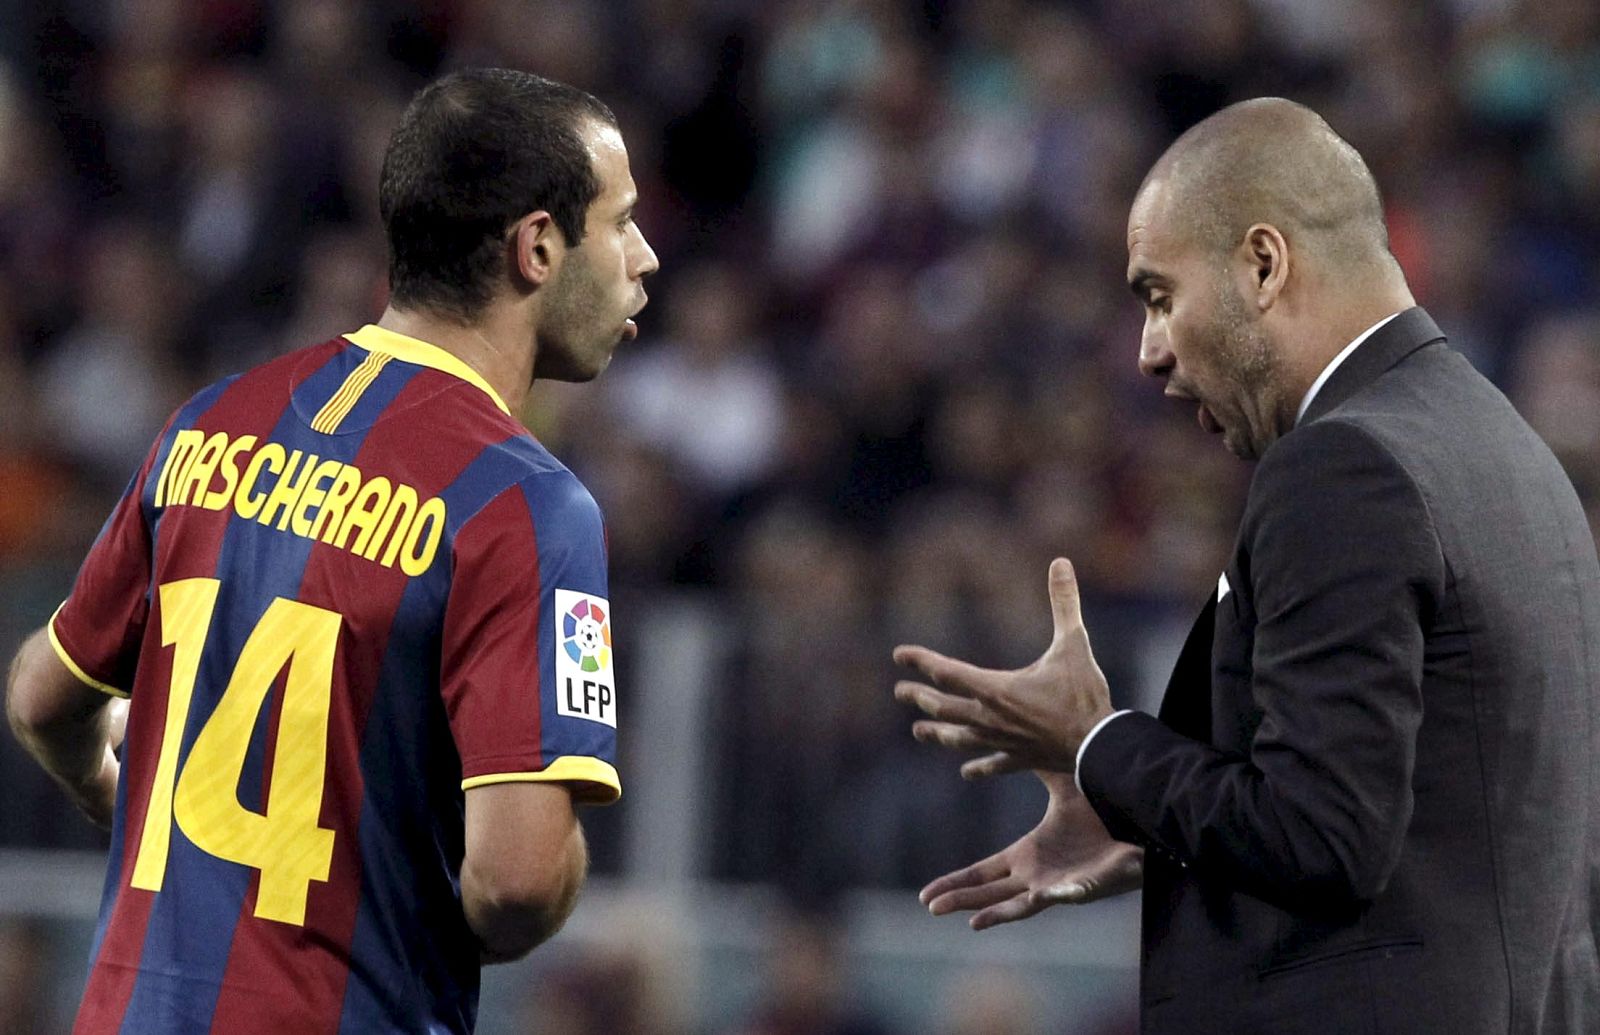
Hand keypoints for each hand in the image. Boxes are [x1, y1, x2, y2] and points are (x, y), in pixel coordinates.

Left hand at [894, 558, 1111, 774]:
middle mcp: (991, 718)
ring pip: (960, 738)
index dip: (921, 661)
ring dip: (938, 733)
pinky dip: (978, 767)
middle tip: (899, 692)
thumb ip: (1064, 603)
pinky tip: (967, 771)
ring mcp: (1003, 742)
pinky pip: (993, 765)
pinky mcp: (1020, 760)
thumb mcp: (1074, 644)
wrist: (1100, 748)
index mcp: (996, 689)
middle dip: (920, 698)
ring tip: (917, 731)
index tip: (899, 654)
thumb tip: (1060, 563)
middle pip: (944, 707)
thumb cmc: (1084, 695)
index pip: (947, 672)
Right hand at [921, 772, 1142, 928]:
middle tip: (930, 907)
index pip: (984, 872)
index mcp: (1028, 854)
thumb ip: (1030, 762)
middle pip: (990, 892)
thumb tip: (1007, 735)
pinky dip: (1049, 898)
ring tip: (967, 920)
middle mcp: (1038, 874)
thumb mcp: (1059, 781)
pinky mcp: (1083, 886)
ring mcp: (1059, 884)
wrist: (1140, 820)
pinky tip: (1035, 899)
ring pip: (1018, 904)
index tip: (929, 893)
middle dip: (960, 899)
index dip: (958, 881)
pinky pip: (1063, 894)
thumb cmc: (1102, 808)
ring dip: (994, 913)